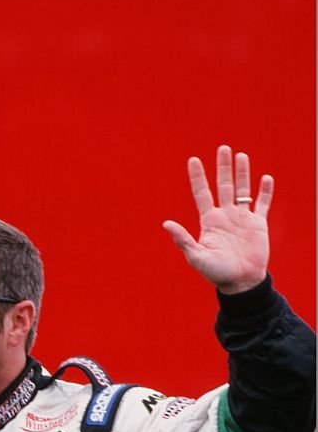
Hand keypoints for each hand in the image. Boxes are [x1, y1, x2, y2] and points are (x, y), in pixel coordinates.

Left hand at [163, 144, 273, 293]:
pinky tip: (266, 178)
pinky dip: (264, 192)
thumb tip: (165, 224)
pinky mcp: (258, 225)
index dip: (197, 176)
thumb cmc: (216, 273)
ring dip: (242, 173)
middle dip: (223, 167)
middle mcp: (225, 216)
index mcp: (209, 222)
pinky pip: (262, 204)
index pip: (202, 193)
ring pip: (242, 190)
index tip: (193, 159)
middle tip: (223, 148)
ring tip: (241, 156)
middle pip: (223, 186)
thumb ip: (183, 239)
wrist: (240, 283)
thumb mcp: (196, 257)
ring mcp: (242, 219)